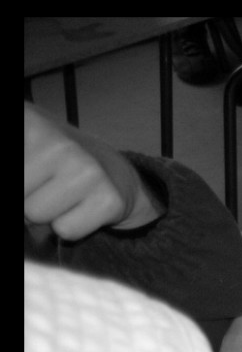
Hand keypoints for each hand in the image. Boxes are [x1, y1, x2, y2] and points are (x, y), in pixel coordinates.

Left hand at [23, 103, 161, 238]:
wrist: (115, 172)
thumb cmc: (56, 162)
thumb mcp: (25, 147)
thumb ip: (19, 171)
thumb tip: (22, 204)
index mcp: (29, 120)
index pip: (16, 176)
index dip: (23, 182)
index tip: (33, 173)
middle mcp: (58, 141)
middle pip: (17, 194)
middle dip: (26, 198)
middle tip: (45, 188)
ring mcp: (87, 168)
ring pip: (36, 214)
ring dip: (46, 215)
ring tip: (62, 198)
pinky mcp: (108, 199)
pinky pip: (65, 230)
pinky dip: (70, 228)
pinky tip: (81, 209)